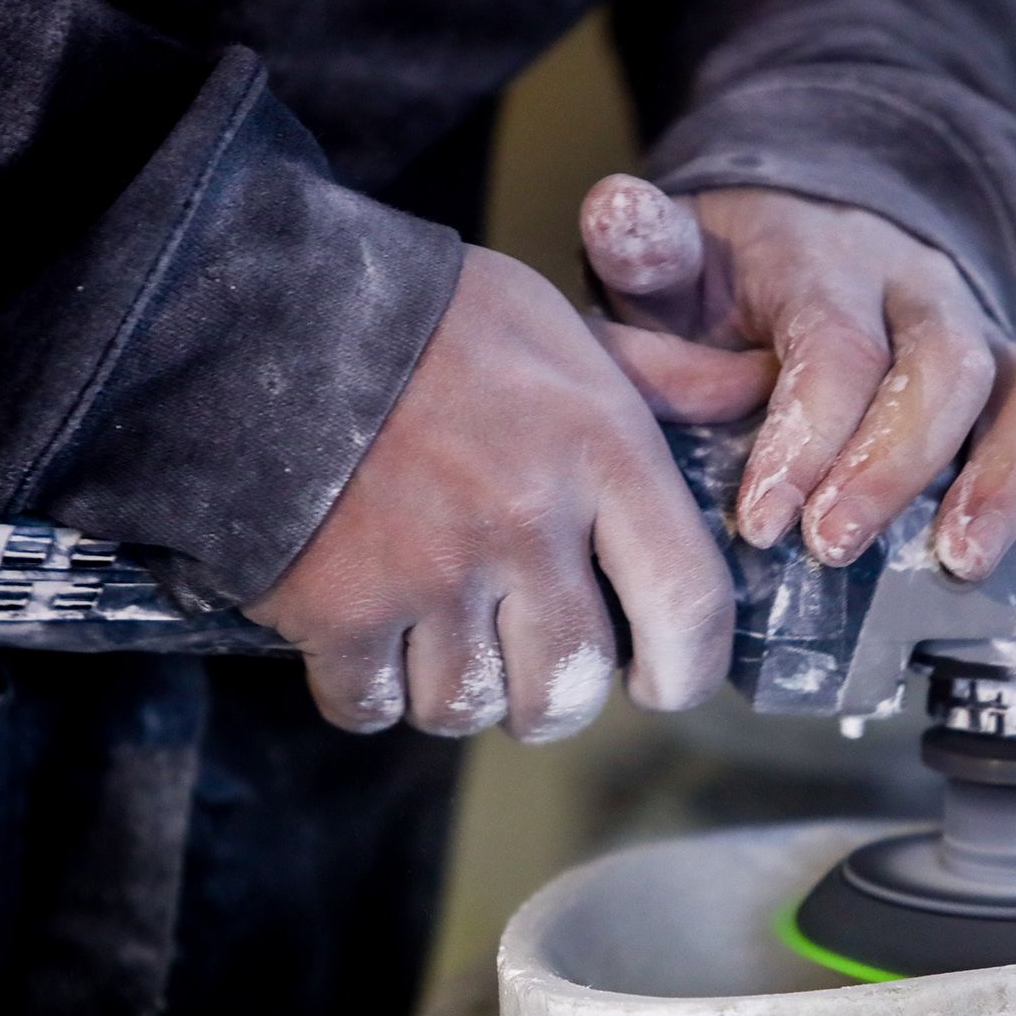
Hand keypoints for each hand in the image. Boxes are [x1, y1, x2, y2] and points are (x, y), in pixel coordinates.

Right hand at [246, 246, 772, 741]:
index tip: (658, 682)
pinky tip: (364, 636)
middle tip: (528, 667)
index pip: (689, 607)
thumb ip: (660, 377)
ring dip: (455, 689)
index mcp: (602, 452)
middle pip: (570, 688)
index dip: (685, 672)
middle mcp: (528, 523)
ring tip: (436, 633)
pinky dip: (368, 690)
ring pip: (469, 707)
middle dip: (551, 697)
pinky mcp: (340, 606)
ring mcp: (431, 571)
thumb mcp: (562, 328)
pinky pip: (372, 706)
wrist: (267, 308)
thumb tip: (749, 387)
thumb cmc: (429, 320)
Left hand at [580, 175, 1015, 579]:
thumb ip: (646, 249)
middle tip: (837, 548)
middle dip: (897, 467)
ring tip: (962, 564)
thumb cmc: (727, 281)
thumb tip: (614, 209)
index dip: (807, 434)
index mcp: (828, 266)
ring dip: (1005, 482)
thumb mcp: (678, 260)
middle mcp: (919, 295)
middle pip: (942, 369)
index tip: (764, 520)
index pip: (834, 346)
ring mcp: (981, 339)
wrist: (815, 232)